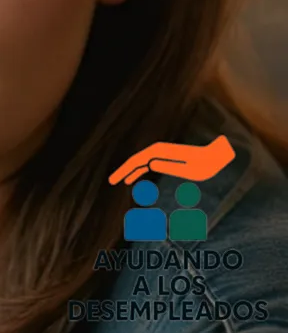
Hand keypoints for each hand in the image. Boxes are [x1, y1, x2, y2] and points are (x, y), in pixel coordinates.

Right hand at [108, 135, 235, 185]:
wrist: (221, 157)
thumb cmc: (209, 165)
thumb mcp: (192, 168)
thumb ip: (170, 165)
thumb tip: (148, 162)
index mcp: (163, 151)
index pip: (138, 159)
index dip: (125, 169)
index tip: (115, 180)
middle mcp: (161, 150)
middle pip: (137, 159)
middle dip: (124, 170)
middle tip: (112, 182)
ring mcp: (165, 153)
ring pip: (142, 161)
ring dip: (131, 171)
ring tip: (122, 182)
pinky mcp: (170, 158)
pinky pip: (150, 163)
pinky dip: (141, 170)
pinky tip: (137, 179)